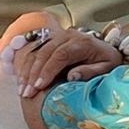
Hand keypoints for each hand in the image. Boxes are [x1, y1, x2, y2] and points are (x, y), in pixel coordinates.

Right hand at [5, 22, 123, 95]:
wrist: (106, 49)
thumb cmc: (107, 61)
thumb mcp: (107, 68)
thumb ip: (90, 71)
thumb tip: (71, 76)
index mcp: (82, 42)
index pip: (60, 55)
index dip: (47, 71)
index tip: (39, 86)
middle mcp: (67, 36)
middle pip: (44, 53)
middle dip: (33, 74)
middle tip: (26, 92)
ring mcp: (57, 37)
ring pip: (36, 52)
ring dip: (27, 71)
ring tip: (22, 90)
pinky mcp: (50, 41)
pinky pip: (34, 52)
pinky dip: (26, 66)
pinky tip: (22, 80)